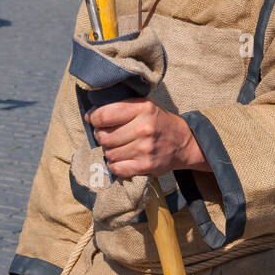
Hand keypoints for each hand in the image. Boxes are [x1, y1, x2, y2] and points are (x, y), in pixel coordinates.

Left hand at [85, 99, 207, 178]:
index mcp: (142, 108)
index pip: (104, 115)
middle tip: (108, 135)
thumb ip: (121, 106)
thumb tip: (91, 115)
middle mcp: (144, 128)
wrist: (183, 142)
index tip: (93, 119)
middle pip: (104, 137)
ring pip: (109, 153)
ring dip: (109, 152)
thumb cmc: (157, 122)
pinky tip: (122, 159)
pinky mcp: (146, 166)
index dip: (94, 118)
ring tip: (118, 147)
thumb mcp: (144, 105)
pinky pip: (117, 168)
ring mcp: (145, 148)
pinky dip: (115, 165)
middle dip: (101, 136)